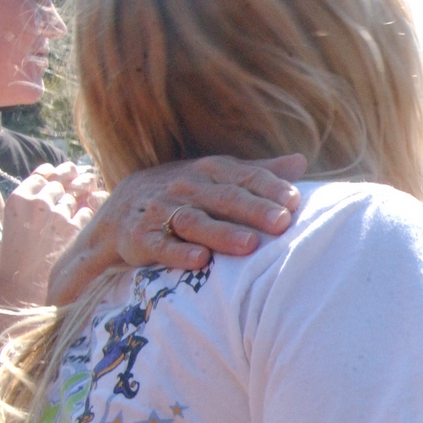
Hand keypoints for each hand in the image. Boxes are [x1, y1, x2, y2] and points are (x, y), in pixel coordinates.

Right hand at [0, 170, 101, 307]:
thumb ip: (33, 198)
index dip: (56, 174)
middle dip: (72, 184)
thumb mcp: (16, 219)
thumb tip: (58, 178)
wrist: (22, 283)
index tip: (63, 177)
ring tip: (81, 205)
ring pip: (75, 196)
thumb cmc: (18, 253)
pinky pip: (89, 210)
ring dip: (81, 198)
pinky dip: (90, 211)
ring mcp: (57, 214)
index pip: (44, 174)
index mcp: (19, 198)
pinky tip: (86, 218)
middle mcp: (38, 202)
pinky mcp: (74, 228)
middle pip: (62, 183)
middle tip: (80, 185)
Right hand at [109, 154, 305, 267]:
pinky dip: (179, 252)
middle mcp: (187, 186)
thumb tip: (301, 162)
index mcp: (211, 171)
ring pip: (195, 221)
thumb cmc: (186, 194)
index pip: (245, 177)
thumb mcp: (219, 178)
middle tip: (282, 223)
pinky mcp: (141, 237)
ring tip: (249, 245)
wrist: (121, 209)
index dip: (270, 188)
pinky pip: (161, 244)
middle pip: (225, 198)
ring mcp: (162, 210)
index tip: (294, 201)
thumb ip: (258, 173)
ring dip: (222, 233)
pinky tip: (199, 260)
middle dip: (255, 210)